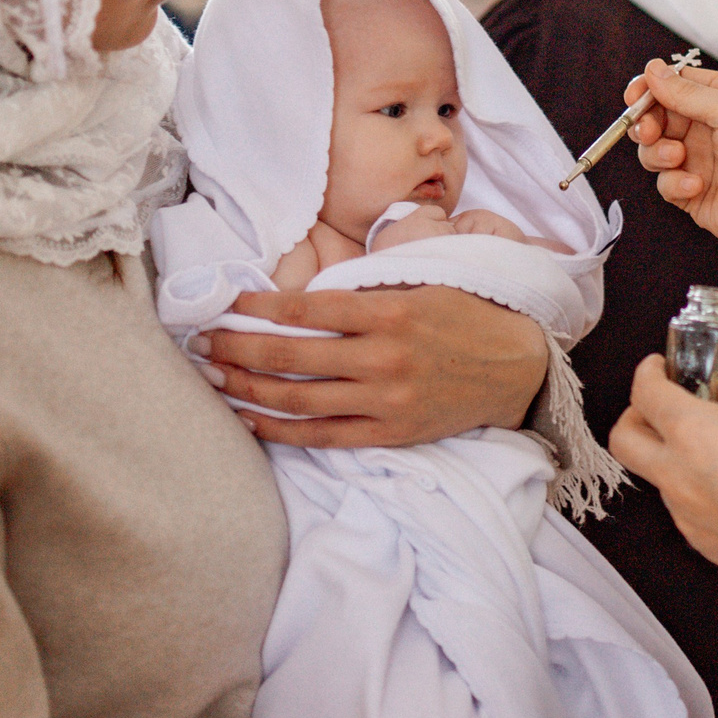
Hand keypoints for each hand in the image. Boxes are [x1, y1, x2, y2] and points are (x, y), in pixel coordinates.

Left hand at [202, 285, 548, 446]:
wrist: (516, 367)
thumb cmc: (465, 314)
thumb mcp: (422, 281)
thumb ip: (366, 285)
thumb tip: (302, 293)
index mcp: (391, 312)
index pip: (306, 310)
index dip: (258, 308)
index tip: (228, 304)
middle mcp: (384, 359)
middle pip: (290, 357)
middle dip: (236, 348)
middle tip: (201, 341)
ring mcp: (385, 402)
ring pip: (296, 400)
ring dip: (247, 387)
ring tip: (213, 375)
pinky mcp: (388, 434)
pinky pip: (321, 435)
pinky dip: (278, 430)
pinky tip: (247, 417)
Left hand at [608, 356, 717, 581]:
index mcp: (694, 433)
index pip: (646, 394)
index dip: (647, 374)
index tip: (658, 368)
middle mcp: (678, 475)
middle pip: (624, 440)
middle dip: (635, 417)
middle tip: (662, 406)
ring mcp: (686, 514)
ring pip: (658, 478)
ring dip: (673, 458)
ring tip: (716, 450)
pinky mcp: (702, 544)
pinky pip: (685, 509)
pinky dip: (696, 490)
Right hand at [625, 59, 717, 251]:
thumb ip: (685, 92)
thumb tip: (653, 69)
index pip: (674, 86)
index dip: (650, 89)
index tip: (634, 96)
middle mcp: (708, 128)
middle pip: (657, 119)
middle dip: (645, 123)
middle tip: (647, 131)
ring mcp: (700, 161)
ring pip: (654, 152)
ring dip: (657, 153)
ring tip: (676, 156)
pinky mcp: (694, 193)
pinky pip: (666, 184)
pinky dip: (675, 183)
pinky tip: (697, 185)